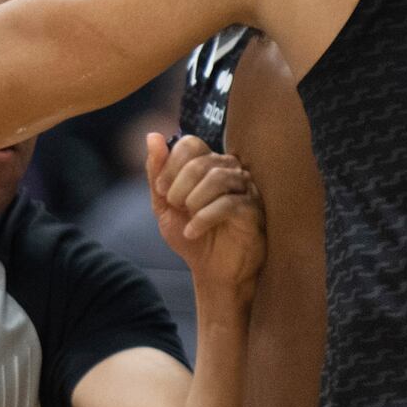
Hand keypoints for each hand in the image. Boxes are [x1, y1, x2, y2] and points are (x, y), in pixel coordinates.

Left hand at [146, 132, 263, 295]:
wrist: (211, 270)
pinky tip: (192, 231)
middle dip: (179, 185)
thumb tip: (153, 136)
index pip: (190, 144)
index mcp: (207, 165)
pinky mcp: (253, 210)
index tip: (161, 191)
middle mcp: (229, 170)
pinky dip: (204, 218)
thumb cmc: (190, 234)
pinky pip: (229, 203)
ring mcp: (244, 189)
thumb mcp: (164, 204)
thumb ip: (156, 172)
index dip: (170, 164)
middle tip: (174, 205)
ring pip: (217, 178)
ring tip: (187, 217)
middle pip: (201, 161)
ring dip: (193, 200)